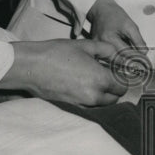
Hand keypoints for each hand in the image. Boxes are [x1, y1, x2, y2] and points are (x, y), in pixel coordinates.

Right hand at [0, 39, 126, 106]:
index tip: (116, 71)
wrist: (31, 66)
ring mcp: (82, 104)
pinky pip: (89, 107)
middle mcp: (94, 96)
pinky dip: (91, 99)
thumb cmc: (58, 53)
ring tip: (93, 80)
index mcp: (101, 80)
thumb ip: (108, 50)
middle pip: (114, 98)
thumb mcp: (87, 45)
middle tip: (106, 75)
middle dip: (114, 88)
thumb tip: (119, 57)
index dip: (122, 78)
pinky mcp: (72, 108)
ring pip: (102, 105)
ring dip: (103, 95)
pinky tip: (83, 86)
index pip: (122, 87)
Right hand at [86, 0, 146, 55]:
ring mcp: (97, 48)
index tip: (144, 61)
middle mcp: (101, 45)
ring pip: (113, 61)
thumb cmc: (114, 15)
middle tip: (140, 63)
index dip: (136, 58)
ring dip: (123, 60)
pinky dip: (117, 57)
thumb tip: (144, 53)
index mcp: (109, 38)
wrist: (101, 9)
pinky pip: (108, 57)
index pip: (126, 54)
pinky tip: (123, 55)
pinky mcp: (97, 48)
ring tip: (132, 57)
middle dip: (130, 61)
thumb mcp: (131, 25)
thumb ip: (138, 40)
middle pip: (119, 60)